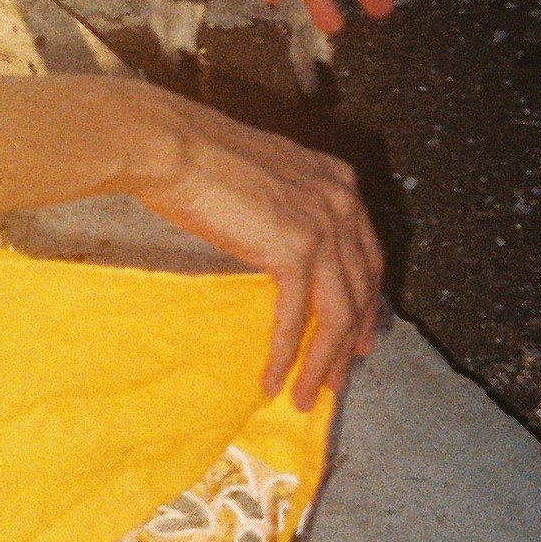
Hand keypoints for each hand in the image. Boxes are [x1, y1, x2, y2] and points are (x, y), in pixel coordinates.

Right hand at [122, 92, 384, 410]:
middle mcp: (342, 202)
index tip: (360, 337)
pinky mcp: (294, 250)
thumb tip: (283, 241)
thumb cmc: (199, 157)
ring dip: (322, 362)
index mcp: (337, 182)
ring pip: (338, 312)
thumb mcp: (265, 178)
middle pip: (362, 289)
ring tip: (305, 395)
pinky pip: (298, 316)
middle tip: (339, 378)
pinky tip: (273, 379)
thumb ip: (288, 207)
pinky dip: (286, 353)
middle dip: (352, 341)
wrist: (173, 147)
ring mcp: (323, 226)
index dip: (367, 302)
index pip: (367, 256)